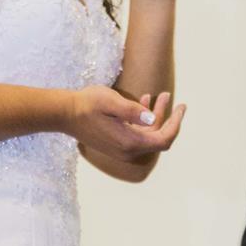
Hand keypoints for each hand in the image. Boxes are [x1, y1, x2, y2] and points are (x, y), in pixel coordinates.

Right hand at [68, 85, 185, 162]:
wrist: (63, 114)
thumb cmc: (86, 104)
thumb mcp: (110, 101)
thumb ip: (132, 111)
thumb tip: (152, 118)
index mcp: (129, 143)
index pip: (163, 139)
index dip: (176, 124)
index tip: (182, 107)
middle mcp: (127, 150)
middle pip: (157, 137)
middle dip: (167, 117)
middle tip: (170, 96)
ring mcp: (121, 149)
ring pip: (147, 134)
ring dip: (155, 115)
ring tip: (159, 95)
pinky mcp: (116, 143)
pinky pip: (137, 133)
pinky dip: (143, 119)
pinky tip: (143, 101)